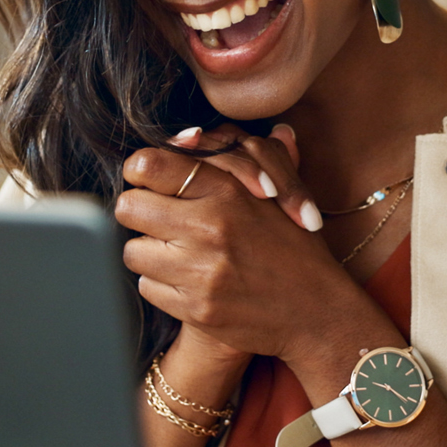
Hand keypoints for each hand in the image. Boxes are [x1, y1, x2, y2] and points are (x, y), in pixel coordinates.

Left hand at [115, 129, 376, 364]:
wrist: (318, 314)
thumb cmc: (295, 249)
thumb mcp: (280, 194)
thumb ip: (248, 159)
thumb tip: (215, 132)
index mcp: (228, 192)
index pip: (148, 165)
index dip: (140, 172)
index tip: (147, 182)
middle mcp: (210, 228)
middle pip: (128, 207)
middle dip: (139, 213)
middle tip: (156, 220)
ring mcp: (200, 272)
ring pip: (132, 251)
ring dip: (149, 253)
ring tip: (176, 254)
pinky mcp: (195, 308)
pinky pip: (146, 287)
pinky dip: (161, 285)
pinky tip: (187, 282)